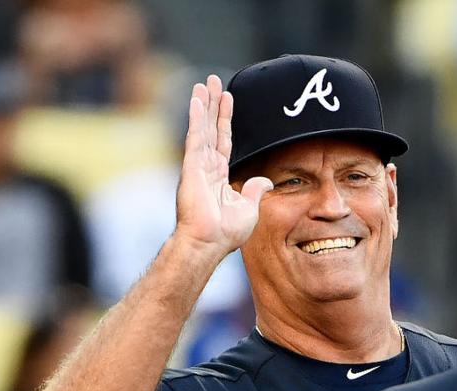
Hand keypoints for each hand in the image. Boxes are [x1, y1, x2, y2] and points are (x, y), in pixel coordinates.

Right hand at [174, 75, 272, 255]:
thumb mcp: (249, 209)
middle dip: (212, 104)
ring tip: (204, 82)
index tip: (228, 99)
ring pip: (201, 127)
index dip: (225, 119)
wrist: (209, 243)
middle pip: (210, 128)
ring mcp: (197, 165)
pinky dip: (195, 116)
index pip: (223, 140)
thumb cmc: (225, 233)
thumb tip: (265, 180)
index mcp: (218, 176)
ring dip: (203, 104)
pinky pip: (195, 136)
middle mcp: (206, 167)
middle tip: (213, 81)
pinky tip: (197, 98)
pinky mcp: (191, 166)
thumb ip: (255, 190)